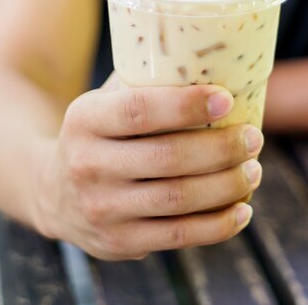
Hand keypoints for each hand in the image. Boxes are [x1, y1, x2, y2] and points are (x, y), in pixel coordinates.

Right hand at [34, 83, 262, 259]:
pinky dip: (218, 224)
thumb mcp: (106, 101)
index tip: (227, 98)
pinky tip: (243, 208)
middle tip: (253, 138)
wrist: (54, 190)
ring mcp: (102, 209)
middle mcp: (88, 165)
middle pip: (168, 158)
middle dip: (221, 148)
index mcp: (85, 120)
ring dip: (227, 185)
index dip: (186, 105)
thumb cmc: (100, 133)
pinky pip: (179, 236)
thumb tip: (212, 65)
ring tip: (254, 169)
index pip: (139, 111)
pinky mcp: (120, 242)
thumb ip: (146, 84)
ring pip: (178, 199)